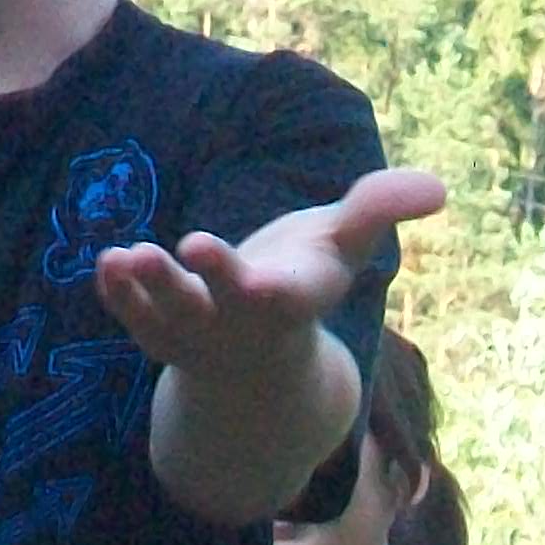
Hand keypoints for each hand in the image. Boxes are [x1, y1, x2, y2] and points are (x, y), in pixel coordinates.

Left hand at [93, 167, 446, 376]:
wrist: (256, 356)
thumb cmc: (303, 280)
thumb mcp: (342, 245)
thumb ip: (379, 209)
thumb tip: (439, 187)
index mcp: (291, 300)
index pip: (282, 295)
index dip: (266, 279)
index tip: (247, 264)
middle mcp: (241, 322)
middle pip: (223, 305)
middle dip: (208, 279)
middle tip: (192, 246)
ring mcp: (196, 332)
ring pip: (171, 316)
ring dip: (153, 289)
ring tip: (129, 254)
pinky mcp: (158, 331)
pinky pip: (134, 317)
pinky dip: (119, 295)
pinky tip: (105, 262)